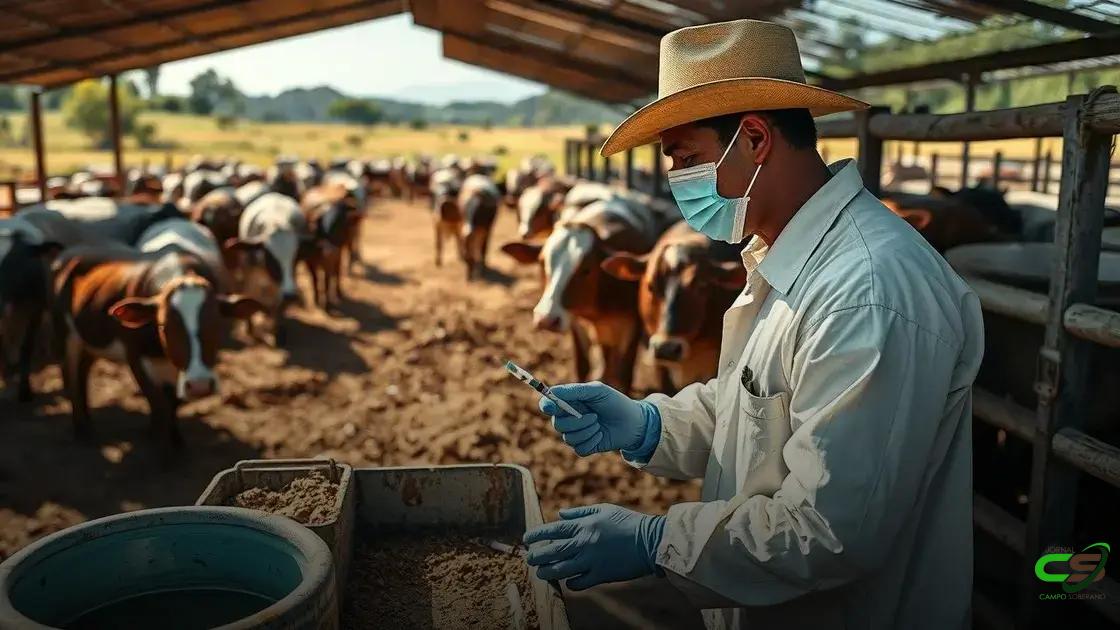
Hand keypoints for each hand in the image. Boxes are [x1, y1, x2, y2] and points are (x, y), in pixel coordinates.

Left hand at [524, 504, 665, 590]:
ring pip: (560, 570)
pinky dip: (571, 583)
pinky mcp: (600, 575)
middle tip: (529, 559)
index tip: (526, 539)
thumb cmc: (628, 522)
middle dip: (537, 556)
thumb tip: (560, 514)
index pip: (553, 530)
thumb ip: (579, 513)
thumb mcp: (604, 510)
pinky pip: (579, 583)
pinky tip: (568, 582)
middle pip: (552, 551)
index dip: (537, 535)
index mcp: (584, 526)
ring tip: (540, 573)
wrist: (650, 541)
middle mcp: (584, 543)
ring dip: (547, 572)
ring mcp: (591, 560)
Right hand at [540, 381, 654, 455]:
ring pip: (568, 438)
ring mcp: (576, 433)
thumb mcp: (597, 391)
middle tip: (594, 416)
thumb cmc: (615, 402)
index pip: (548, 404)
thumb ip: (574, 391)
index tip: (550, 407)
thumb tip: (552, 392)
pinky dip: (591, 442)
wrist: (634, 422)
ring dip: (587, 431)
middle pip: (557, 424)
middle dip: (576, 422)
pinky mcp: (584, 447)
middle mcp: (569, 418)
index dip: (546, 406)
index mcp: (569, 402)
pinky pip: (579, 449)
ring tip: (599, 424)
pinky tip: (601, 435)